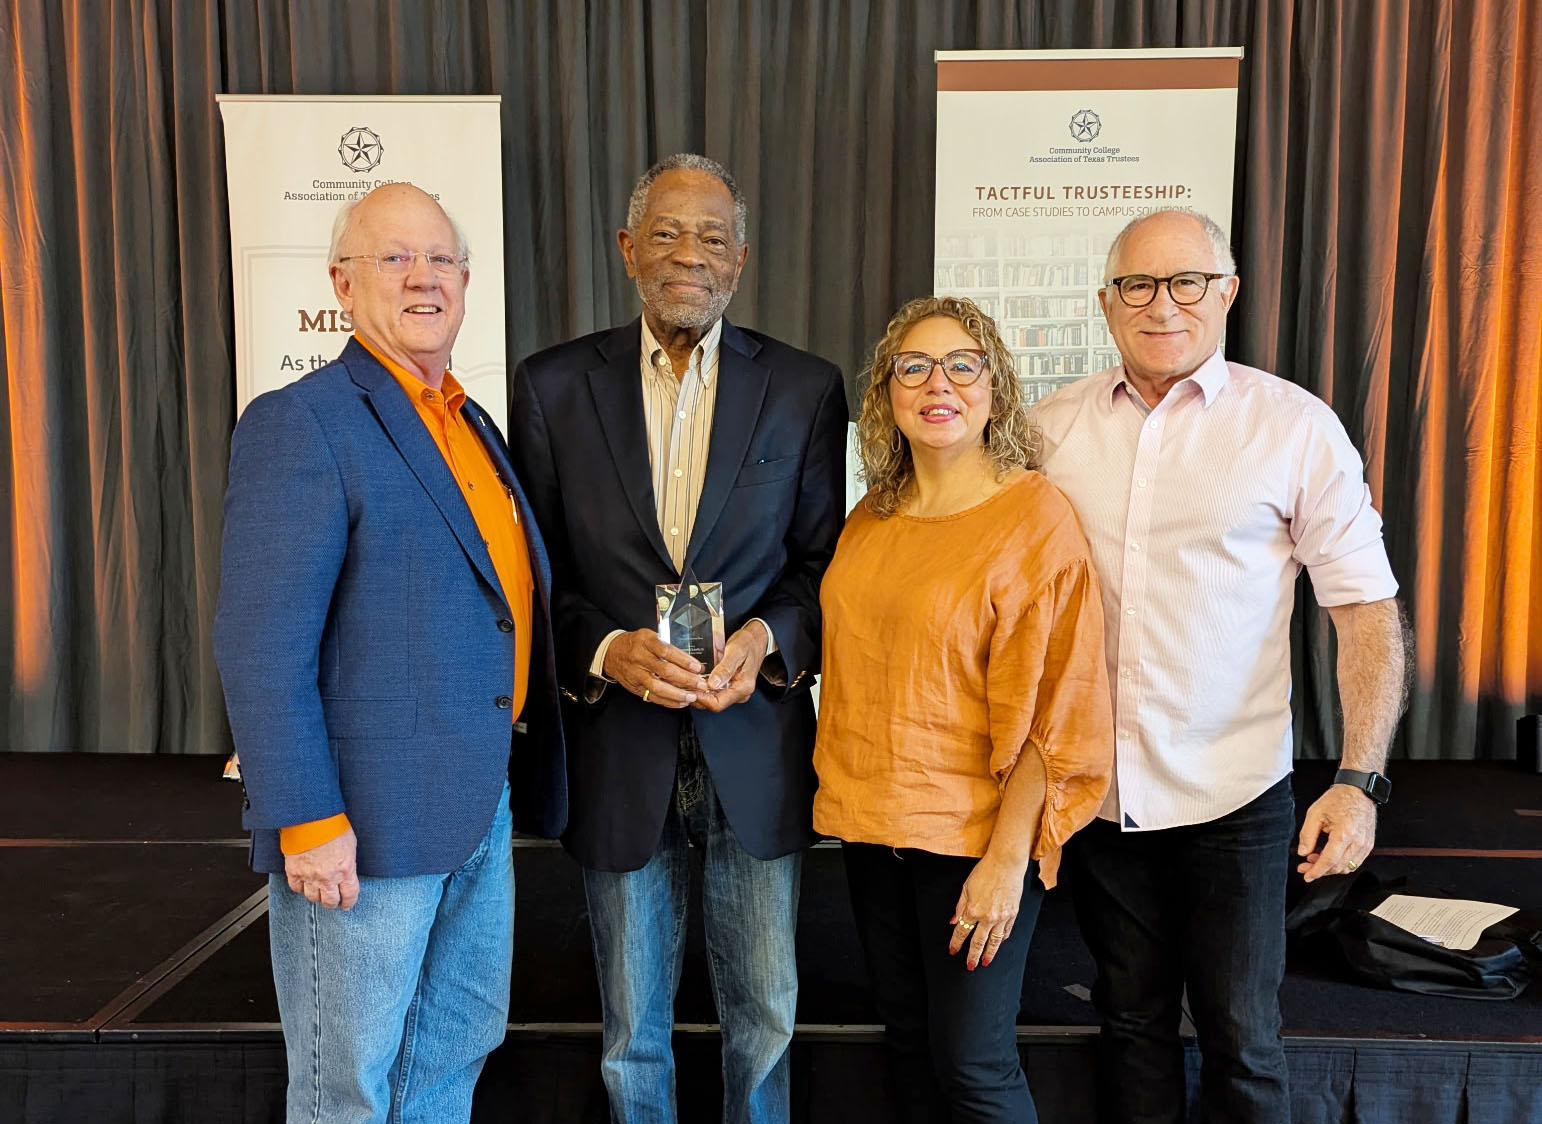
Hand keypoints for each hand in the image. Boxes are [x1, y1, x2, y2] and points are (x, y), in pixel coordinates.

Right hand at [284, 827, 359, 908]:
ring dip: (316, 895)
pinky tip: (304, 883)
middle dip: (332, 902)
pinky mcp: (294, 871)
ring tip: (318, 890)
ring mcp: (309, 875)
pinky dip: (300, 887)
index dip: (348, 902)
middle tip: (332, 900)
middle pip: (329, 901)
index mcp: (345, 869)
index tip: (347, 904)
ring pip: (312, 897)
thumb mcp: (350, 844)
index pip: (349, 895)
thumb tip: (348, 871)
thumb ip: (348, 862)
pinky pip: (296, 888)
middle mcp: (327, 876)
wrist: (311, 817)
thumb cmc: (332, 825)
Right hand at [603, 628, 705, 707]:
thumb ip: (666, 645)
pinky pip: (652, 696)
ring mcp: (636, 674)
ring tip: (692, 697)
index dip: (684, 660)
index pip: (667, 651)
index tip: (698, 667)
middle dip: (685, 679)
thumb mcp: (649, 636)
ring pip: (658, 687)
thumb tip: (691, 661)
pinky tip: (681, 702)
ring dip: (677, 694)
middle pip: (665, 671)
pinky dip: (668, 701)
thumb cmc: (635, 643)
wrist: (611, 653)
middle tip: (700, 684)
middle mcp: (640, 657)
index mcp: (646, 641)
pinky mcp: (635, 687)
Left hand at [692, 621, 768, 711]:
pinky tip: (697, 679)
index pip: (718, 704)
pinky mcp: (731, 687)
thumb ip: (724, 669)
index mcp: (743, 687)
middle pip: (713, 704)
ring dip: (700, 692)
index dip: (702, 699)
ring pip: (712, 699)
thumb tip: (712, 684)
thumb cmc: (748, 643)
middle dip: (698, 696)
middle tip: (686, 684)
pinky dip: (704, 688)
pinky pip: (714, 692)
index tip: (691, 689)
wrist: (756, 638)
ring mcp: (735, 691)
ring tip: (689, 681)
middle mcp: (740, 693)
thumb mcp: (735, 652)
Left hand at [948, 852, 1027, 969]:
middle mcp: (987, 917)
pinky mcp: (1013, 914)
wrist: (1006, 864)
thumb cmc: (985, 872)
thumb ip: (959, 907)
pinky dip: (1002, 939)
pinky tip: (999, 943)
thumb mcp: (966, 888)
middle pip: (978, 942)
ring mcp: (1002, 917)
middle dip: (972, 956)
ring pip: (994, 941)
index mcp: (973, 910)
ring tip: (985, 962)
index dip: (956, 943)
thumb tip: (952, 921)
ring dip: (989, 954)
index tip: (953, 950)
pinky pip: (1006, 931)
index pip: (961, 932)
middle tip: (970, 966)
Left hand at [1297, 784, 1376, 881]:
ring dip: (1330, 867)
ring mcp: (1366, 844)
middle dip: (1320, 870)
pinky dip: (1340, 863)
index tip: (1306, 876)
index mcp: (1345, 833)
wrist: (1358, 791)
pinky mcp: (1368, 845)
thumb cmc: (1338, 799)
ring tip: (1315, 859)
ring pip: (1347, 867)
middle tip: (1305, 866)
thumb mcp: (1315, 813)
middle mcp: (1358, 842)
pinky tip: (1328, 856)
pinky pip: (1354, 861)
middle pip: (1338, 867)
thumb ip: (1307, 835)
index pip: (1329, 860)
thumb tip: (1302, 852)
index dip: (1316, 871)